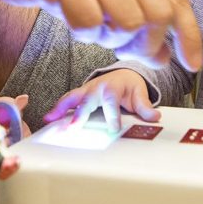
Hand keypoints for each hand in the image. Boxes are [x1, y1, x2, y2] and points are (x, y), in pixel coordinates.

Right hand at [0, 0, 202, 71]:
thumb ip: (137, 11)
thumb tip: (164, 56)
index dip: (189, 35)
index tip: (191, 63)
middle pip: (156, 16)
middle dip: (144, 45)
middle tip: (122, 49)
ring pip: (125, 23)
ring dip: (110, 38)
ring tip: (93, 27)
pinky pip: (87, 23)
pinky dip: (82, 32)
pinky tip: (69, 17)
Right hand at [42, 69, 158, 131]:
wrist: (122, 74)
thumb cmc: (129, 86)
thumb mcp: (139, 94)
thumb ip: (145, 107)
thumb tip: (155, 117)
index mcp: (113, 87)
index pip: (112, 102)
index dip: (112, 116)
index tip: (113, 129)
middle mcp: (97, 87)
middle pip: (87, 99)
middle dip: (81, 112)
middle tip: (75, 126)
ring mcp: (86, 90)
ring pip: (71, 98)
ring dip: (60, 108)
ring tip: (50, 120)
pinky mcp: (79, 95)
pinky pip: (66, 101)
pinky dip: (56, 109)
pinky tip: (47, 118)